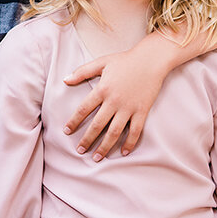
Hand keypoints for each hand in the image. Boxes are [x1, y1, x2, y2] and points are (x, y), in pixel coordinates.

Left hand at [63, 46, 167, 160]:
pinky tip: (123, 152)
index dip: (74, 121)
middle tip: (80, 150)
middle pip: (97, 125)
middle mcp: (114, 101)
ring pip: (114, 132)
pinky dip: (129, 143)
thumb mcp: (101, 62)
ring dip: (104, 147)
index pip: (83, 109)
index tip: (66, 131)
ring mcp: (128, 108)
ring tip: (96, 158)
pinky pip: (135, 131)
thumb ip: (82, 71)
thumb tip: (65, 80)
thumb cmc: (125, 60)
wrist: (151, 59)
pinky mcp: (142, 111)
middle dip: (87, 140)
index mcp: (102, 89)